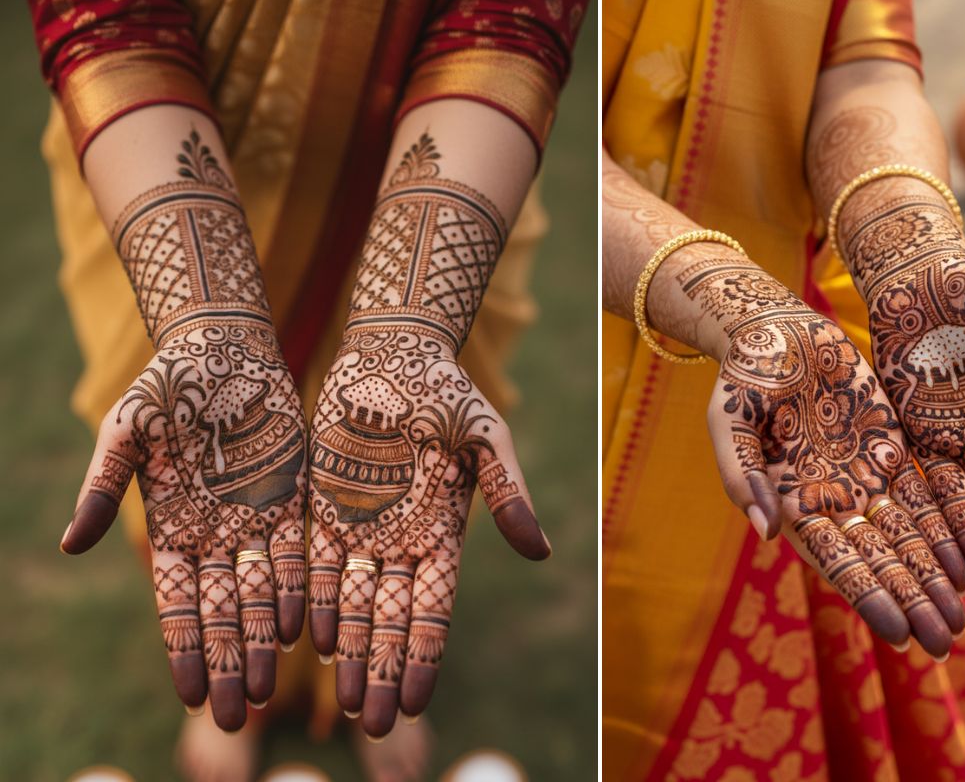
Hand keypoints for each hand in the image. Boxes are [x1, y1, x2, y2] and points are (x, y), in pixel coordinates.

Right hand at [63, 318, 306, 729]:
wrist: (223, 349)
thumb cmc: (165, 387)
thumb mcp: (126, 435)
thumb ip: (101, 489)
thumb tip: (68, 545)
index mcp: (171, 527)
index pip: (178, 603)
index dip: (184, 649)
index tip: (191, 694)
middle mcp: (215, 535)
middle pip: (222, 613)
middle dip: (227, 663)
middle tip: (237, 718)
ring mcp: (255, 520)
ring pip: (260, 594)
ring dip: (262, 642)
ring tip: (268, 691)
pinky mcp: (293, 499)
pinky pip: (296, 554)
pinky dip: (297, 592)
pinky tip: (301, 631)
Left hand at [307, 326, 548, 736]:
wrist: (393, 352)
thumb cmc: (448, 391)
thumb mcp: (486, 439)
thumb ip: (508, 494)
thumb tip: (540, 553)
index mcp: (444, 532)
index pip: (434, 609)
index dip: (425, 656)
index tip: (417, 702)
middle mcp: (402, 540)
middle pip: (392, 621)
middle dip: (384, 672)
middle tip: (374, 727)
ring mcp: (362, 527)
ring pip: (354, 605)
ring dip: (350, 654)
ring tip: (345, 704)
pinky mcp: (323, 508)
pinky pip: (318, 566)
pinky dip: (316, 604)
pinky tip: (310, 642)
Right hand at [680, 259, 964, 656]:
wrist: (776, 332)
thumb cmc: (743, 376)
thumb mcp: (728, 421)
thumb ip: (740, 474)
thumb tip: (764, 531)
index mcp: (790, 503)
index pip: (834, 561)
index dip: (867, 596)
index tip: (897, 634)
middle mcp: (830, 502)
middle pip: (877, 561)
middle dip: (909, 601)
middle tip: (943, 642)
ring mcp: (862, 479)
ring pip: (905, 539)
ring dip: (931, 579)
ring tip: (960, 620)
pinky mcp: (889, 452)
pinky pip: (923, 499)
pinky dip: (944, 532)